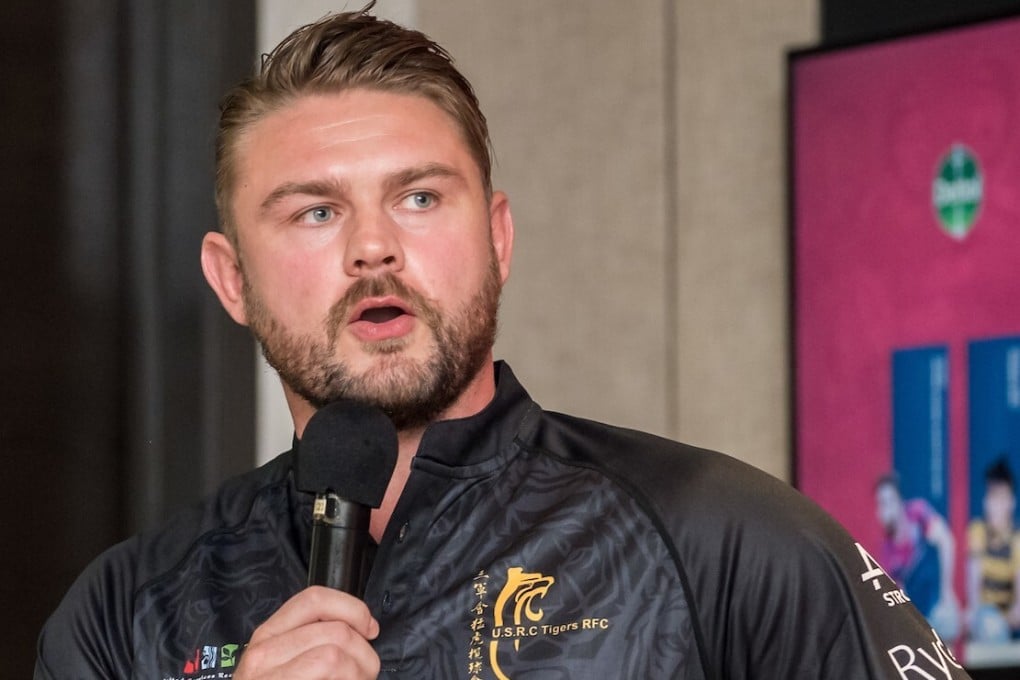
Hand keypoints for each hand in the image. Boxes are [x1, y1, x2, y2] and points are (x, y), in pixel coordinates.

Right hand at [234, 586, 380, 678]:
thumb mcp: (289, 663)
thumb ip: (314, 641)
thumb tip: (365, 629)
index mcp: (267, 637)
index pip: (314, 599)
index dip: (352, 609)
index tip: (370, 629)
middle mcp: (262, 654)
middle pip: (336, 632)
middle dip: (364, 655)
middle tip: (364, 677)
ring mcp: (267, 678)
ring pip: (335, 656)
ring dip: (359, 675)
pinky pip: (329, 675)